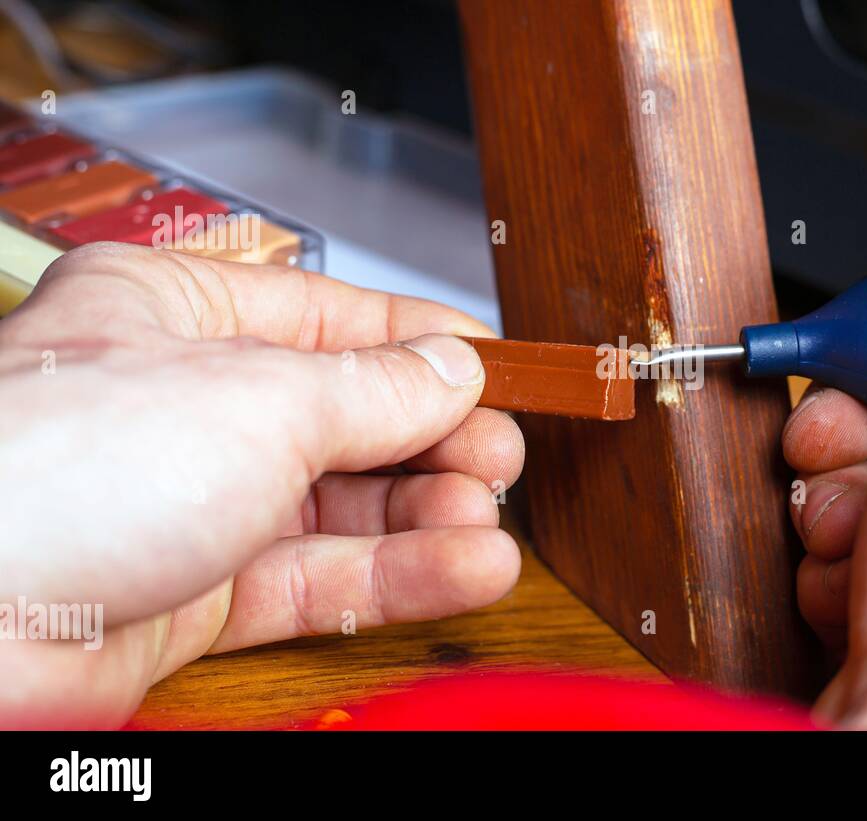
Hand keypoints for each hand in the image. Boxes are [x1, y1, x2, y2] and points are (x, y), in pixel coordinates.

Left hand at [0, 243, 524, 727]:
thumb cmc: (57, 471)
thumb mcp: (262, 397)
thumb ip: (374, 390)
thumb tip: (450, 372)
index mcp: (174, 312)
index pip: (329, 316)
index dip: (420, 343)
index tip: (494, 369)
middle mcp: (181, 405)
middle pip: (342, 416)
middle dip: (431, 439)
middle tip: (501, 457)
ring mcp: (188, 503)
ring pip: (337, 505)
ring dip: (424, 517)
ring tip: (489, 523)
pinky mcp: (193, 594)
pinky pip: (316, 578)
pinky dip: (394, 575)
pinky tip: (464, 567)